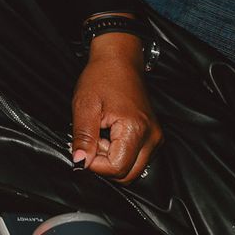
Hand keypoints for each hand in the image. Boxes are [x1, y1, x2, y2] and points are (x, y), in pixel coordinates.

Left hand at [71, 33, 161, 182]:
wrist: (118, 60)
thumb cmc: (102, 77)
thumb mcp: (85, 106)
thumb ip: (83, 137)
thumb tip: (80, 162)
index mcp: (135, 129)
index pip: (117, 168)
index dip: (95, 164)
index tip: (83, 148)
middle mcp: (152, 137)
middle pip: (128, 174)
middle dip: (105, 165)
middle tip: (92, 142)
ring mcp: (155, 137)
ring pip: (133, 168)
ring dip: (113, 159)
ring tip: (101, 135)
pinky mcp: (153, 136)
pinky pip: (137, 157)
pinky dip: (121, 153)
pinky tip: (109, 135)